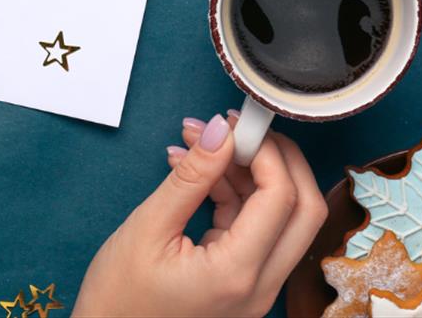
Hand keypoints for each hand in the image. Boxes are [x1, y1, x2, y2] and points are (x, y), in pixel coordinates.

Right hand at [73, 114, 326, 316]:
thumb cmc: (118, 297)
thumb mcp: (148, 228)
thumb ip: (190, 178)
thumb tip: (218, 132)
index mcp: (238, 274)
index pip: (280, 198)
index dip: (265, 151)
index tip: (235, 123)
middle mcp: (260, 286)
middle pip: (302, 210)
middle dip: (278, 159)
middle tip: (240, 129)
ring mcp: (255, 289)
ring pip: (281, 219)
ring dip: (250, 175)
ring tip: (199, 144)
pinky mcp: (243, 284)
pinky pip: (255, 231)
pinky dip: (233, 196)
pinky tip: (197, 173)